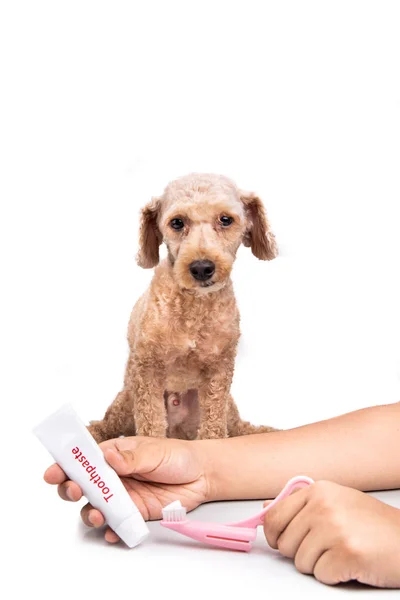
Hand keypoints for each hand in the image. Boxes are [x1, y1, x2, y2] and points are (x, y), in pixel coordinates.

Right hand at [44, 436, 208, 543]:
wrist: (202, 475)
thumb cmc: (177, 456)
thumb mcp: (155, 452)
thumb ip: (131, 458)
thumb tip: (108, 457)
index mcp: (114, 455)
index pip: (84, 460)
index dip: (66, 465)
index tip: (54, 472)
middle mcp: (113, 477)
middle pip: (83, 486)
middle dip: (72, 490)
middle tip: (75, 492)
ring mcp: (122, 496)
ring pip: (95, 507)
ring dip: (89, 512)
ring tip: (96, 514)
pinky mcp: (134, 513)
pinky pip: (116, 524)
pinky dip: (111, 530)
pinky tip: (111, 531)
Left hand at [263, 480, 399, 587]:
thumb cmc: (372, 524)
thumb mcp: (335, 502)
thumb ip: (300, 505)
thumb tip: (266, 508)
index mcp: (318, 491)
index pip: (275, 516)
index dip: (274, 535)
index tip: (282, 540)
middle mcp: (323, 506)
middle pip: (285, 543)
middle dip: (302, 552)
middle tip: (326, 547)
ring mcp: (334, 528)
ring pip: (301, 562)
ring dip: (320, 565)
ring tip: (342, 552)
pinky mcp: (346, 553)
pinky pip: (321, 575)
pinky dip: (335, 576)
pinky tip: (350, 563)